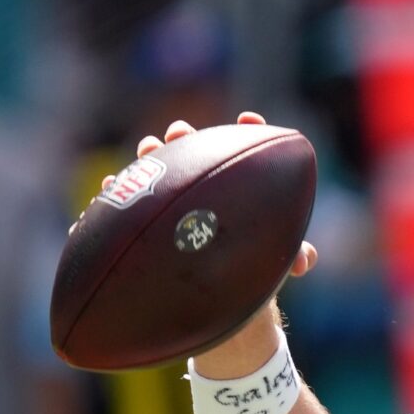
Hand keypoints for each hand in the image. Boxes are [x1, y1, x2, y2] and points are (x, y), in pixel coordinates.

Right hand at [129, 113, 317, 375]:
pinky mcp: (146, 219)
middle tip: (181, 133)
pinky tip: (109, 184)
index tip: (249, 120)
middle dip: (185, 136)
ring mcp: (171, 198)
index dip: (248, 129)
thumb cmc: (254, 268)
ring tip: (148, 149)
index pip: (244, 147)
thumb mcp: (274, 262)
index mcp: (239, 185)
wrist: (220, 293)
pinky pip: (126, 201)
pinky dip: (116, 190)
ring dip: (151, 154)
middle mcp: (203, 185)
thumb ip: (293, 256)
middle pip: (192, 150)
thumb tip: (303, 262)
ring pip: (157, 168)